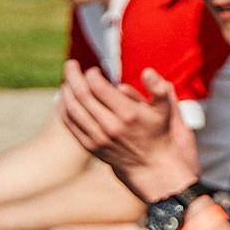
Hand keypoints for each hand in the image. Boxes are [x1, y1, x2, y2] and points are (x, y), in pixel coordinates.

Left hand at [58, 62, 199, 201]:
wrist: (151, 164)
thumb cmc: (157, 131)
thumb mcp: (165, 108)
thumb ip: (158, 88)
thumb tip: (147, 71)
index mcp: (128, 114)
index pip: (98, 86)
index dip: (92, 74)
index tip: (94, 70)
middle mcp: (111, 126)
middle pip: (82, 95)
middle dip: (73, 76)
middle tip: (71, 65)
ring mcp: (99, 138)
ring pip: (72, 109)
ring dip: (66, 90)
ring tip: (67, 80)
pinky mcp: (90, 146)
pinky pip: (70, 124)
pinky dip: (64, 108)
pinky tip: (65, 98)